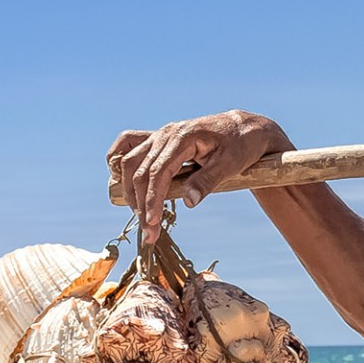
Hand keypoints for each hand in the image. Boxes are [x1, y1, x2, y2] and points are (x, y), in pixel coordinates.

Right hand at [106, 110, 295, 243]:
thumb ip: (207, 182)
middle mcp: (165, 133)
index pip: (158, 172)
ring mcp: (160, 134)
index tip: (152, 224)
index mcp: (182, 137)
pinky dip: (119, 162)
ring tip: (141, 217)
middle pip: (140, 170)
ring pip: (131, 162)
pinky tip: (118, 180)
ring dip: (131, 191)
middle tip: (149, 233)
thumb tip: (188, 203)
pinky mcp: (159, 139)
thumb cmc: (241, 146)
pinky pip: (129, 146)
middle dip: (141, 203)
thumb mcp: (230, 165)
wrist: (244, 129)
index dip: (152, 200)